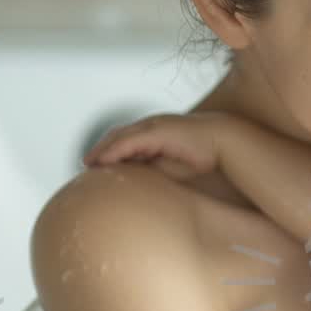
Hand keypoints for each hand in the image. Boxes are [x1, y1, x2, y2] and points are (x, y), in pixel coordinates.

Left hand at [82, 111, 229, 181]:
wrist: (224, 142)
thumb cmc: (203, 157)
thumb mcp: (172, 168)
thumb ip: (153, 172)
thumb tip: (138, 186)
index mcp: (155, 133)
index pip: (125, 140)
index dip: (109, 151)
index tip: (96, 166)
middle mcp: (151, 125)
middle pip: (117, 135)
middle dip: (100, 149)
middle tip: (86, 165)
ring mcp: (153, 125)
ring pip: (120, 136)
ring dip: (102, 149)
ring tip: (89, 164)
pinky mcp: (157, 130)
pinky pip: (130, 140)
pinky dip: (114, 149)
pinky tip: (103, 160)